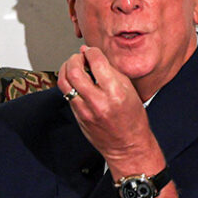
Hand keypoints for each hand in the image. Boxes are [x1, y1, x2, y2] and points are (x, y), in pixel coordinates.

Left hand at [58, 46, 157, 163]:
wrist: (127, 146)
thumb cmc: (132, 119)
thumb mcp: (129, 90)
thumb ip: (111, 71)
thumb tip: (93, 56)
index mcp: (116, 92)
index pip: (96, 62)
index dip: (91, 51)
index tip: (91, 51)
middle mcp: (99, 101)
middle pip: (75, 71)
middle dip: (74, 58)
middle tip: (79, 57)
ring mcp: (86, 111)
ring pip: (64, 82)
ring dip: (66, 69)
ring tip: (73, 66)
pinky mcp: (78, 117)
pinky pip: (66, 95)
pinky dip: (68, 83)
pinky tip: (75, 81)